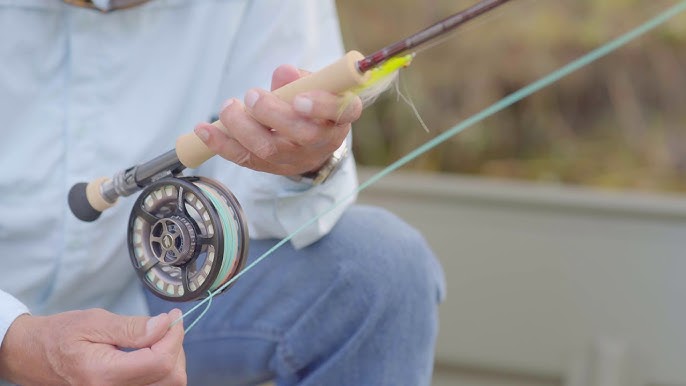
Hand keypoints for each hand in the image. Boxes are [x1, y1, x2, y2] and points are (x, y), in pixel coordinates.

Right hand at [0, 308, 185, 385]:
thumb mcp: (94, 322)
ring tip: (158, 336)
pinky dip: (163, 368)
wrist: (35, 355)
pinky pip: (156, 385)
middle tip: (167, 325)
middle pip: (171, 377)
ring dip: (172, 358)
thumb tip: (165, 325)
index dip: (174, 337)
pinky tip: (153, 350)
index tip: (173, 317)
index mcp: (105, 374)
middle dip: (176, 347)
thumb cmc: (60, 336)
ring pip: (168, 383)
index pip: (161, 362)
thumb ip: (132, 327)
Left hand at [194, 64, 362, 175]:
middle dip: (272, 114)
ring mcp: (294, 157)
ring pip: (269, 149)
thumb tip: (283, 72)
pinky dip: (221, 143)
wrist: (312, 142)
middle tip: (252, 95)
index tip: (299, 99)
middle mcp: (320, 141)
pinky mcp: (269, 166)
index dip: (320, 106)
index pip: (339, 112)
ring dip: (243, 127)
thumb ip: (299, 79)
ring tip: (229, 107)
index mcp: (338, 117)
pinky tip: (204, 129)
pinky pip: (244, 158)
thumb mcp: (314, 88)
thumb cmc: (313, 107)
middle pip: (301, 134)